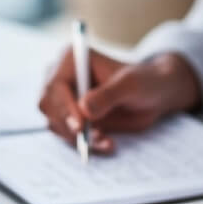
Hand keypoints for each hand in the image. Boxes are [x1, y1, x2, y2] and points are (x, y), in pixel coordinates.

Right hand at [38, 47, 201, 151]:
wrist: (155, 95)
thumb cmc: (145, 81)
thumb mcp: (131, 86)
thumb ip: (108, 95)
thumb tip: (84, 108)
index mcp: (73, 59)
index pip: (55, 85)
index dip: (63, 107)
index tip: (80, 126)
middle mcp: (63, 77)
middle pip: (48, 105)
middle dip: (67, 125)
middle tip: (91, 139)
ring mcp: (65, 99)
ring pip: (56, 123)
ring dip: (78, 137)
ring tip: (105, 140)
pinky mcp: (72, 118)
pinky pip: (68, 135)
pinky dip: (84, 144)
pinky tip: (106, 144)